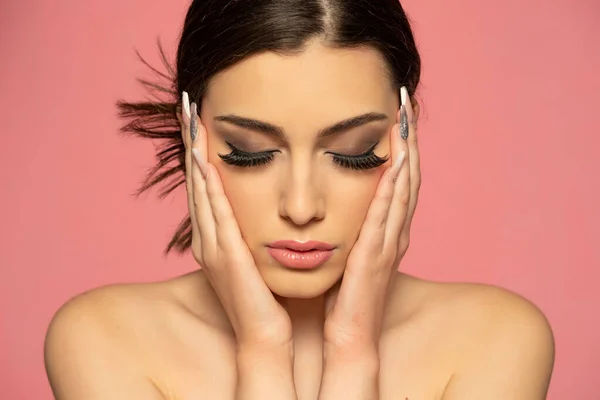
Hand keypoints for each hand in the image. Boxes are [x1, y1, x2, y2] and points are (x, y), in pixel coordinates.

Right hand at [179, 92, 291, 350]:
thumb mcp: (258, 256)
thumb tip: (268, 205)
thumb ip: (254, 231)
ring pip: (201, 191)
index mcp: (217, 238)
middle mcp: (209, 239)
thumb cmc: (266, 298)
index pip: (206, 186)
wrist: (266, 336)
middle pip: (197, 182)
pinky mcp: (225, 255)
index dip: (199, 152)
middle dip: (191, 143)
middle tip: (187, 106)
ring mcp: (213, 247)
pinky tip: (205, 159)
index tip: (200, 120)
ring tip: (191, 120)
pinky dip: (208, 184)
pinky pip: (216, 212)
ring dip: (195, 154)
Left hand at [323, 87, 420, 354]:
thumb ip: (348, 228)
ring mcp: (388, 244)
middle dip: (408, 139)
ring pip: (403, 189)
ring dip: (406, 152)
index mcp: (384, 232)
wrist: (347, 338)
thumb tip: (333, 203)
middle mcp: (393, 233)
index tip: (395, 113)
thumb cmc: (342, 297)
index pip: (397, 181)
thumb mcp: (347, 254)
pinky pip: (387, 215)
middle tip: (405, 101)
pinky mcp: (376, 256)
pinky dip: (393, 186)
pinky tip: (394, 161)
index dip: (400, 147)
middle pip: (407, 177)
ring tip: (404, 118)